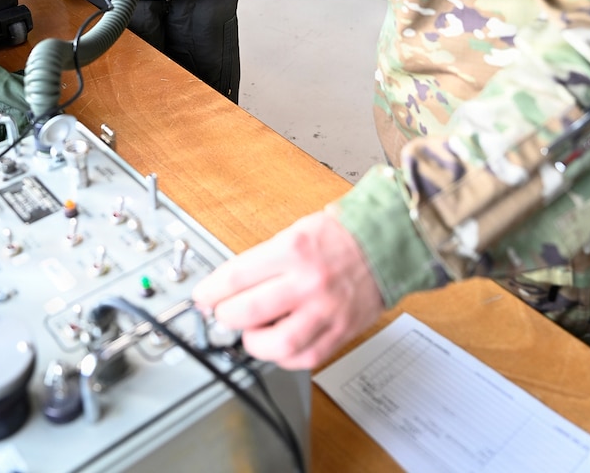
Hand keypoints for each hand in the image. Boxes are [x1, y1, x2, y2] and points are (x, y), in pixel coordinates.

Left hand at [193, 211, 384, 369]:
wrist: (387, 243)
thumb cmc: (340, 235)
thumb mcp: (296, 232)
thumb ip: (265, 260)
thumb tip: (232, 286)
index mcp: (293, 250)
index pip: (237, 276)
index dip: (210, 290)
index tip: (202, 296)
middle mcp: (308, 282)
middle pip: (248, 312)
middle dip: (225, 316)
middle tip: (222, 314)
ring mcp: (325, 310)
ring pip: (276, 344)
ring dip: (253, 343)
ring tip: (251, 333)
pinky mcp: (340, 331)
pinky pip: (305, 358)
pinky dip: (284, 357)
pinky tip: (279, 344)